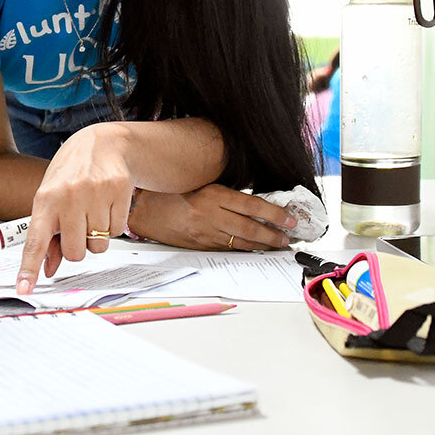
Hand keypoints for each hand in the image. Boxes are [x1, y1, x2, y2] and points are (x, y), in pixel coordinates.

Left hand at [17, 124, 133, 294]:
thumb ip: (48, 236)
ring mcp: (95, 193)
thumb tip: (47, 270)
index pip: (35, 242)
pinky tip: (107, 205)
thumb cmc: (70, 176)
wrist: (101, 144)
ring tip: (92, 212)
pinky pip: (117, 232)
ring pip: (98, 245)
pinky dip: (112, 225)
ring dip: (96, 237)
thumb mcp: (51, 200)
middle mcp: (69, 196)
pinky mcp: (119, 190)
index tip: (24, 288)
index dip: (29, 268)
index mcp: (45, 200)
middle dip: (76, 247)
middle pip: (75, 253)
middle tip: (77, 228)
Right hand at [129, 185, 296, 250]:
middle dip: (273, 235)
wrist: (144, 210)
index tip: (289, 219)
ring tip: (277, 245)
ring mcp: (205, 234)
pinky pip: (227, 249)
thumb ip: (226, 194)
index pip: (251, 206)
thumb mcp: (201, 184)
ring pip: (241, 242)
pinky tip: (255, 249)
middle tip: (288, 238)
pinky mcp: (200, 246)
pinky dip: (243, 249)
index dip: (274, 214)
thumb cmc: (170, 192)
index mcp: (212, 195)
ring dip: (262, 245)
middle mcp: (210, 216)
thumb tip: (256, 204)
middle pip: (250, 228)